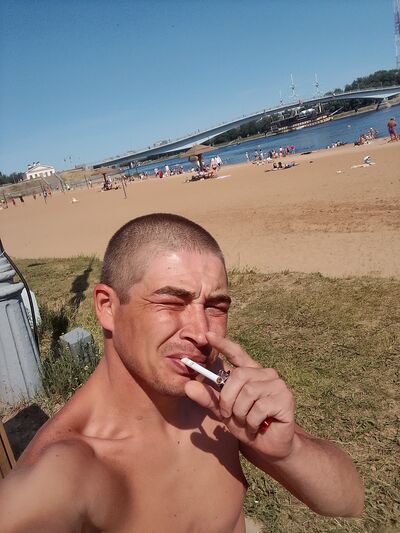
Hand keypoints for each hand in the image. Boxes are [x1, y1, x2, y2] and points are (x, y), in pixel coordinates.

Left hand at [184, 331, 295, 458]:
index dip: (222, 344)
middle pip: (238, 376)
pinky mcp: (285, 398)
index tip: (207, 336)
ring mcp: (276, 384)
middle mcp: (264, 373)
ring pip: (248, 393)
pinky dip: (252, 422)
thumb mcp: (223, 411)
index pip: (236, 352)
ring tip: (246, 422)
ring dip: (240, 413)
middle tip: (230, 415)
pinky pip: (259, 408)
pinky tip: (257, 426)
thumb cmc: (246, 424)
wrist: (269, 446)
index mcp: (249, 372)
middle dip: (228, 399)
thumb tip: (188, 386)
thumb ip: (208, 398)